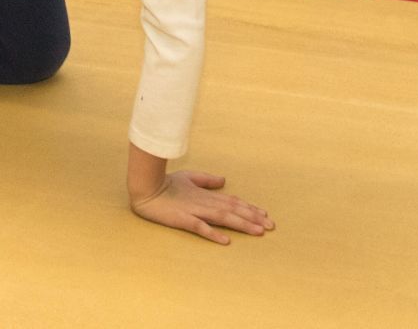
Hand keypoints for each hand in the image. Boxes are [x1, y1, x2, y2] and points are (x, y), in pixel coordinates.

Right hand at [131, 170, 274, 244]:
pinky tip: (226, 241)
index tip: (265, 215)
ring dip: (242, 225)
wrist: (146, 189)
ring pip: (224, 218)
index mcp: (207, 194)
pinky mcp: (183, 220)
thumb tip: (223, 180)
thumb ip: (207, 180)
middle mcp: (205, 202)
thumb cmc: (167, 183)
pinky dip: (214, 234)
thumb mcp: (189, 177)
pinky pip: (200, 228)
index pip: (233, 201)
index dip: (250, 208)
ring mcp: (195, 211)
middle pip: (234, 210)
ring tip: (258, 232)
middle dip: (253, 218)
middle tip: (271, 226)